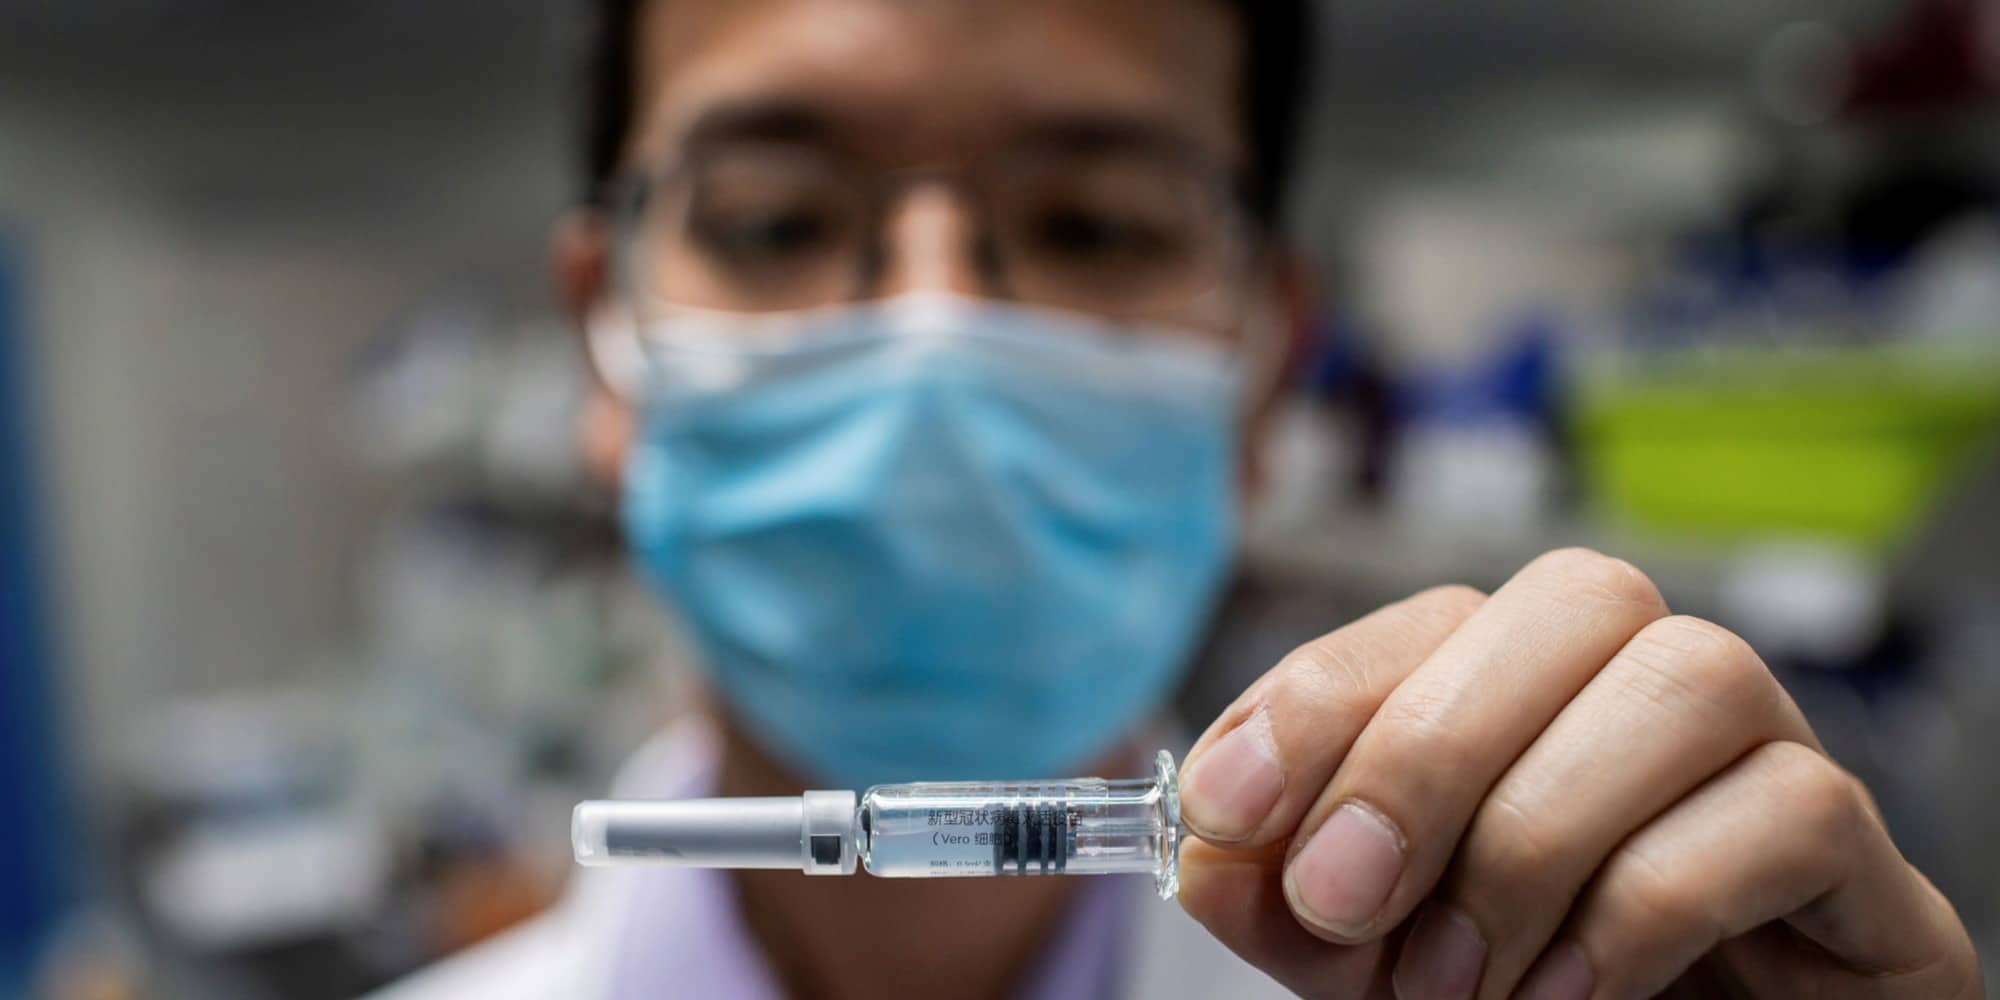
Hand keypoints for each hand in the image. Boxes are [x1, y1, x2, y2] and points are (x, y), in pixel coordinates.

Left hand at [1175, 549, 1982, 999]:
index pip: (1431, 617)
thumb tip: (1205, 854)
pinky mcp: (1858, 855)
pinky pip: (1788, 807)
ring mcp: (1769, 753)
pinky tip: (1568, 993)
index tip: (1223, 812)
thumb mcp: (1373, 956)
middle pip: (1574, 597)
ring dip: (1537, 834)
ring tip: (1459, 978)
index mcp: (1532, 685)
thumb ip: (1294, 904)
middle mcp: (1653, 685)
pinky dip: (1647, 905)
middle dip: (1425, 749)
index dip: (1316, 697)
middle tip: (1342, 900)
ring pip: (1687, 679)